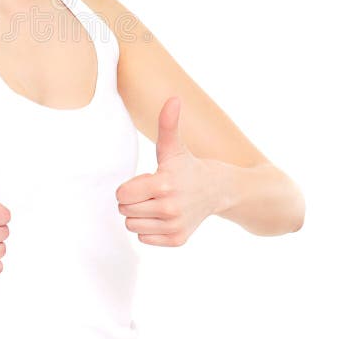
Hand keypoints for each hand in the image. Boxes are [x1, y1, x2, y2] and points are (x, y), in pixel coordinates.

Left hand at [116, 96, 215, 246]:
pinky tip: (164, 216)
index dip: (128, 187)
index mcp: (162, 184)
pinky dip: (149, 229)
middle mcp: (168, 208)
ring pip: (132, 226)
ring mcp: (174, 226)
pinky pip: (144, 238)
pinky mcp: (177, 240)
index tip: (144, 180)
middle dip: (133, 200)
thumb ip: (168, 124)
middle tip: (151, 192)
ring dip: (140, 215)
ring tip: (157, 203)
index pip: (121, 194)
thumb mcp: (174, 146)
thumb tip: (173, 98)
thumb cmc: (188, 166)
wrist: (218, 190)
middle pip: (124, 211)